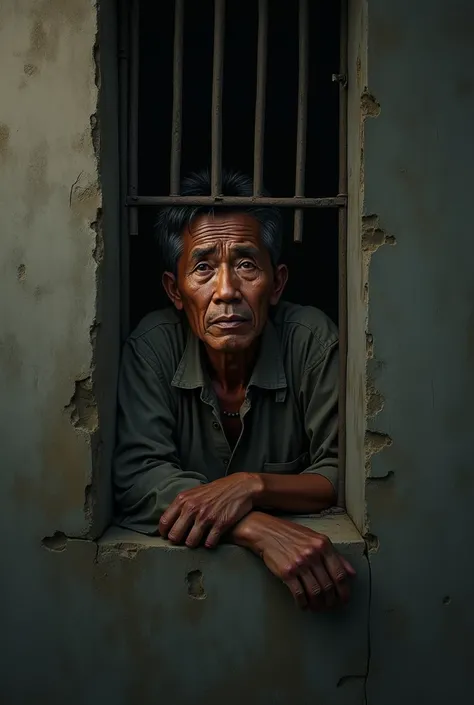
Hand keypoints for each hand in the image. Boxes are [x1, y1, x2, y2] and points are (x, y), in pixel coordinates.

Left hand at [159, 473, 262, 547]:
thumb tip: (169, 521)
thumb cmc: (216, 491)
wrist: (240, 487)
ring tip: (198, 541)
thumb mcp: (195, 492)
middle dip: (178, 541)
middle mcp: (192, 508)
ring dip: (194, 544)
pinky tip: (211, 539)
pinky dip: (209, 544)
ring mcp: (206, 517)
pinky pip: (209, 543)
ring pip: (190, 542)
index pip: (164, 522)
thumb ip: (182, 505)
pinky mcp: (220, 524)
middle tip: (184, 540)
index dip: (165, 532)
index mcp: (183, 500)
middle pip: (175, 536)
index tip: (168, 536)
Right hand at [234, 512, 355, 610]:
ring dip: (318, 604)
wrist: (266, 531)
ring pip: (315, 592)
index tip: (344, 600)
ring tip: (317, 607)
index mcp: (323, 545)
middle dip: (331, 601)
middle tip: (329, 606)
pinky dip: (303, 604)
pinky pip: (299, 594)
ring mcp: (299, 563)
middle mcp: (313, 554)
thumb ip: (335, 555)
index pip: (340, 574)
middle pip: (328, 586)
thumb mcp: (316, 539)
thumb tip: (352, 573)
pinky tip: (303, 605)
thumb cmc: (292, 535)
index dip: (344, 591)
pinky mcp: (287, 572)